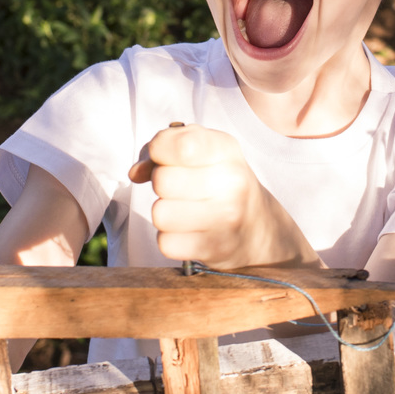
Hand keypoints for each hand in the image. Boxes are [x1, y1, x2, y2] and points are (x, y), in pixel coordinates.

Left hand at [128, 123, 318, 269]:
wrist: (258, 227)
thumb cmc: (218, 180)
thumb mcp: (199, 150)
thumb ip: (161, 148)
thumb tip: (136, 173)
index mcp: (225, 149)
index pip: (179, 145)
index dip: (159, 150)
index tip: (164, 156)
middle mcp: (232, 182)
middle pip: (161, 181)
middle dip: (160, 183)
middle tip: (177, 187)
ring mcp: (227, 218)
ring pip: (160, 214)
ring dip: (164, 213)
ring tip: (182, 209)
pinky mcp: (216, 248)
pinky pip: (166, 244)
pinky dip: (170, 239)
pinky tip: (188, 231)